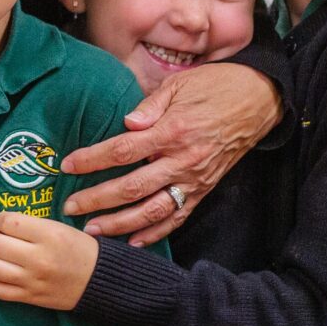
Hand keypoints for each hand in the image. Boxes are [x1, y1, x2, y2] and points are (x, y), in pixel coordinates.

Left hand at [0, 211, 99, 310]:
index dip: (0, 219)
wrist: (98, 280)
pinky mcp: (30, 297)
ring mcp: (32, 280)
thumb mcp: (60, 228)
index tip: (3, 222)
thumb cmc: (79, 249)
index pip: (7, 222)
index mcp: (49, 236)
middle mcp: (39, 258)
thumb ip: (31, 226)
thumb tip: (2, 225)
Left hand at [62, 64, 280, 243]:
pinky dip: (155, 233)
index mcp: (172, 131)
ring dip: (120, 224)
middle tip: (70, 207)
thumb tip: (127, 123)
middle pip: (132, 187)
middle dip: (97, 199)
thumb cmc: (216, 85)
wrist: (259, 100)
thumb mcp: (180, 84)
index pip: (122, 150)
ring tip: (93, 230)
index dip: (91, 160)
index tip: (67, 165)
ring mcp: (195, 179)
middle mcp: (183, 160)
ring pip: (152, 210)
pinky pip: (177, 217)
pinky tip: (132, 241)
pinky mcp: (205, 190)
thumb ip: (150, 105)